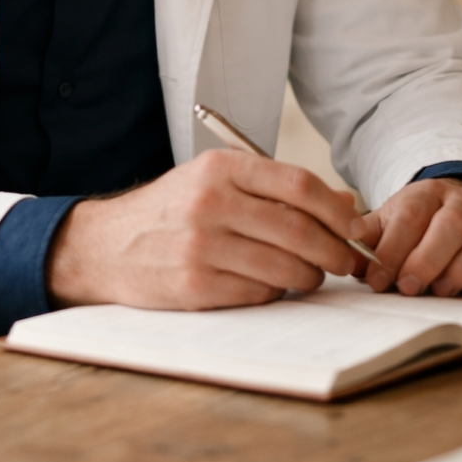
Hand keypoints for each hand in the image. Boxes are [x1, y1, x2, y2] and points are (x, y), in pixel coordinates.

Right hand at [47, 149, 370, 309]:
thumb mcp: (214, 181)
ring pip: (283, 267)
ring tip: (310, 275)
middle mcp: (210, 202)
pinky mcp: (194, 286)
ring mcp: (201, 246)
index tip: (355, 227)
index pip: (298, 184)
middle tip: (347, 261)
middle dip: (334, 250)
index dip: (336, 210)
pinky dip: (275, 293)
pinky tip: (270, 286)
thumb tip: (343, 204)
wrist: (105, 246)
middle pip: (298, 229)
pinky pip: (258, 294)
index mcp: (220, 168)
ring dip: (309, 276)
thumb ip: (274, 188)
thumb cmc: (172, 211)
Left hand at [354, 178, 461, 297]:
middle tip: (408, 288)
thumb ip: (367, 241)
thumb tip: (344, 259)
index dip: (392, 250)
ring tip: (443, 290)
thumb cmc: (419, 227)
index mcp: (427, 193)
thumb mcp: (389, 225)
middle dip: (427, 260)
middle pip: (451, 225)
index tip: (377, 280)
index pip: (410, 216)